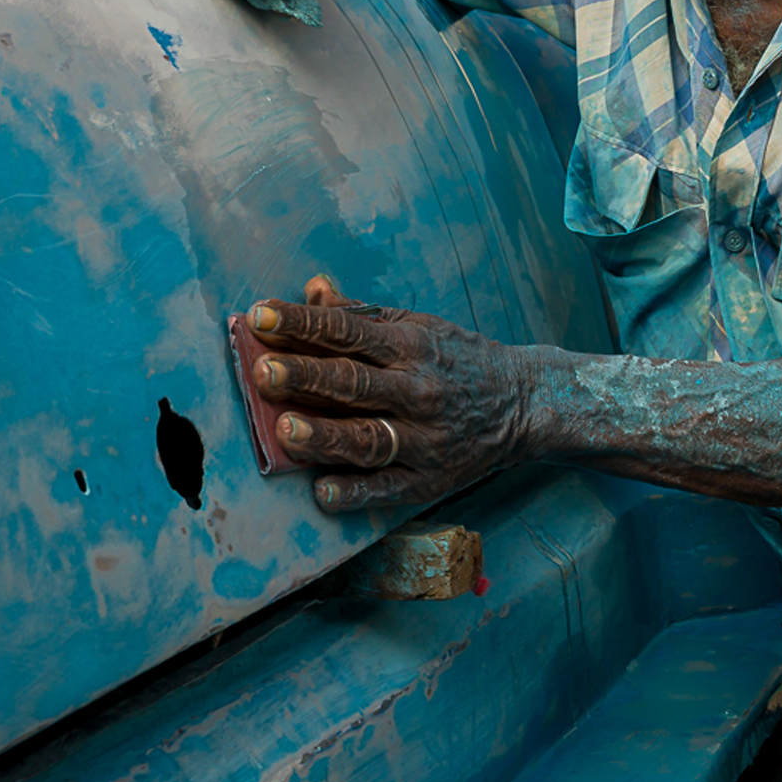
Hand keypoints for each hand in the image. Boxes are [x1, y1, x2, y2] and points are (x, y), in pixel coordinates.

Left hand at [247, 274, 534, 511]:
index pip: (347, 331)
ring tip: (285, 430)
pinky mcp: (428, 480)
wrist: (521, 403)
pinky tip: (321, 491)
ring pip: (367, 438)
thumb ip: (362, 314)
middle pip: (354, 383)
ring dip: (325, 435)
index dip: (302, 323)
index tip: (260, 314)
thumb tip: (312, 288)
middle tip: (262, 370)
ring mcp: (423, 438)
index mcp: (409, 346)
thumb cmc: (456, 360)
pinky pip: (387, 488)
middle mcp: (416, 390)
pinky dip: (355, 492)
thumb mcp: (418, 326)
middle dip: (306, 376)